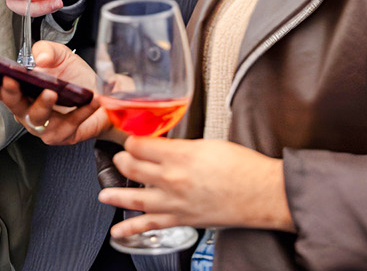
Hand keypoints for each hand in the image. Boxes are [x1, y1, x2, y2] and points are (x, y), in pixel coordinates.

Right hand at [0, 41, 114, 145]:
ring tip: (51, 92)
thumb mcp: (60, 56)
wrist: (99, 94)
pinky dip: (80, 112)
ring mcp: (43, 125)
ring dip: (42, 105)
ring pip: (37, 118)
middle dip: (11, 92)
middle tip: (11, 80)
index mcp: (20, 91)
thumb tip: (40, 58)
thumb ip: (47, 50)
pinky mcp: (63, 134)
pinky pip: (69, 124)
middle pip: (13, 105)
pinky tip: (89, 100)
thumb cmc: (73, 78)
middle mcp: (27, 110)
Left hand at [100, 137, 295, 235]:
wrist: (262, 194)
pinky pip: (148, 225)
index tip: (129, 136)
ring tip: (104, 194)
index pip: (139, 144)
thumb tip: (167, 148)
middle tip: (120, 157)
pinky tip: (119, 231)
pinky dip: (130, 229)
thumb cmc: (243, 168)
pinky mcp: (180, 220)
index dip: (131, 138)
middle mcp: (171, 179)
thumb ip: (182, 146)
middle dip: (122, 160)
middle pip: (131, 167)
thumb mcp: (209, 144)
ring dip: (115, 194)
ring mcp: (173, 202)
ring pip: (133, 198)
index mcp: (179, 155)